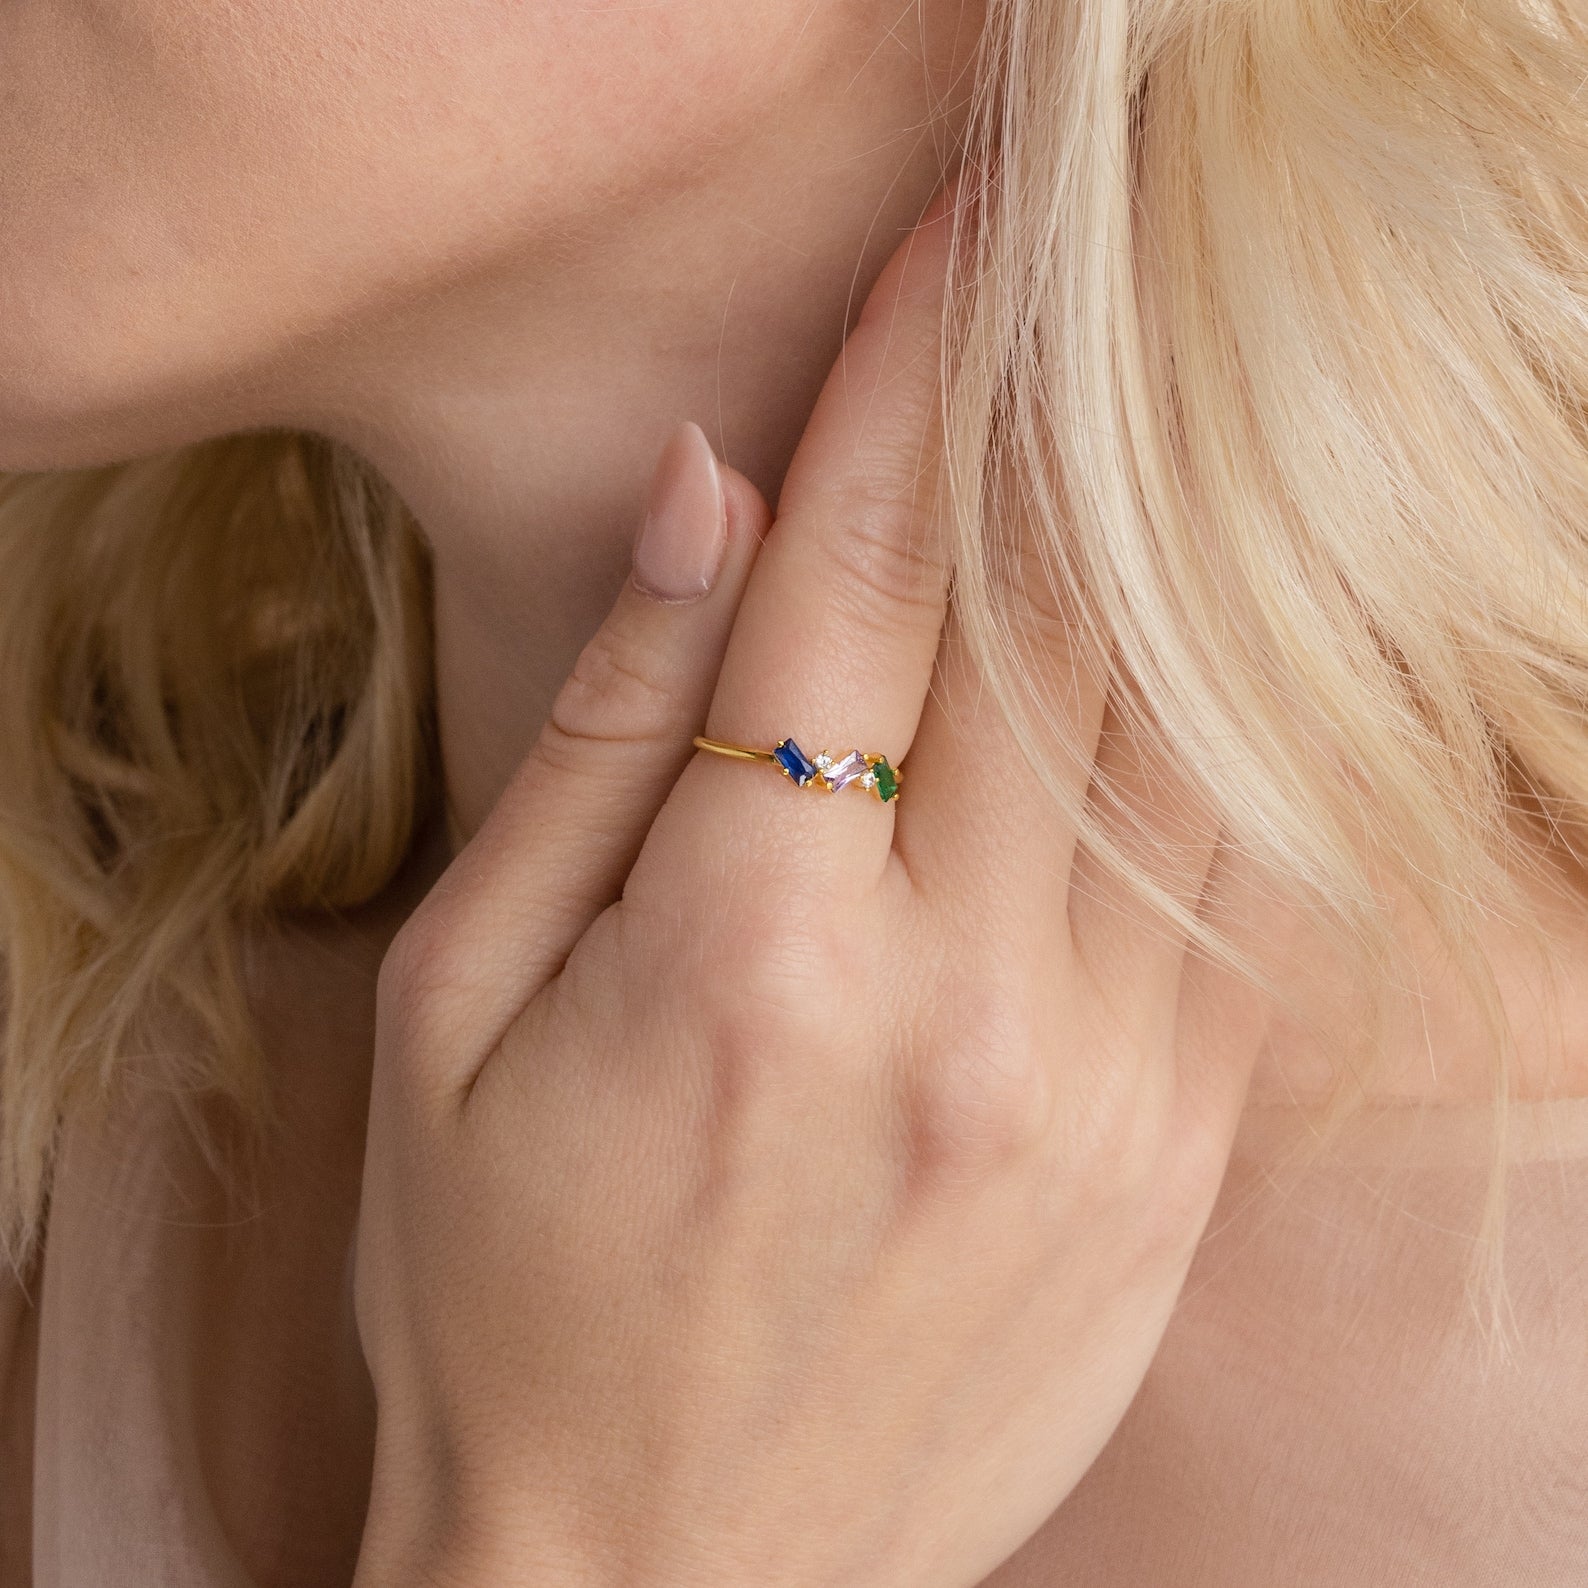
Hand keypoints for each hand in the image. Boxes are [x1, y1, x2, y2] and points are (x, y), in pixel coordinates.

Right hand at [352, 180, 1298, 1587]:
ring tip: (1154, 436)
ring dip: (1171, 562)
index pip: (859, 577)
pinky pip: (1242, 898)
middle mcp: (955, 1015)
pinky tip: (1205, 654)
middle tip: (1076, 290)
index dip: (904, 380)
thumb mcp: (465, 1004)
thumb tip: (706, 497)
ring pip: (1187, 746)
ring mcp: (1101, 1101)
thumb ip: (603, 733)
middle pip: (1056, 627)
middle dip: (1063, 425)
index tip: (945, 250)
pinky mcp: (1173, 1171)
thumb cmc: (504, 1288)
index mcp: (746, 954)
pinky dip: (1231, 747)